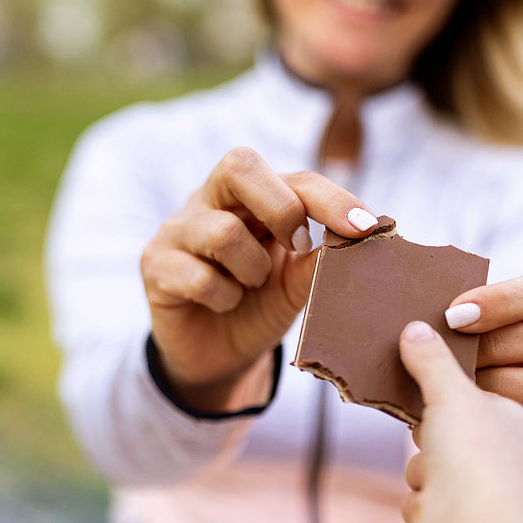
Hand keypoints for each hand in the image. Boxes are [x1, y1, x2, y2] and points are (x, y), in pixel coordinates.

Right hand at [140, 146, 377, 412]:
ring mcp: (178, 229)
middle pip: (240, 165)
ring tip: (250, 286)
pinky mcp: (155, 264)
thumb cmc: (259, 307)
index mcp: (253, 195)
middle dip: (282, 209)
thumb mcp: (296, 286)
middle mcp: (210, 200)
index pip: (295, 178)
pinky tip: (222, 305)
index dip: (332, 198)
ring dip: (251, 268)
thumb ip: (318, 262)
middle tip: (297, 248)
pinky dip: (223, 298)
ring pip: (223, 231)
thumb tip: (356, 239)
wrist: (216, 357)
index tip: (367, 228)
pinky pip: (198, 276)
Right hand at [399, 321, 522, 522]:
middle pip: (445, 431)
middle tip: (434, 437)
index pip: (473, 393)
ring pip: (430, 464)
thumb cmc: (475, 456)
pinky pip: (425, 495)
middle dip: (431, 439)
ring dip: (425, 470)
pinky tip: (433, 502)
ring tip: (436, 475)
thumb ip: (432, 361)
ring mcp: (482, 489)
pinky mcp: (458, 518)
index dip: (446, 394)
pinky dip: (423, 499)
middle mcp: (505, 456)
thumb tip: (415, 329)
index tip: (436, 400)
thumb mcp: (451, 395)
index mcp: (516, 421)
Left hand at [444, 272, 522, 473]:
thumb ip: (480, 316)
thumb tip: (422, 327)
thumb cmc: (509, 356)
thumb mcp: (505, 326)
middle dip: (499, 345)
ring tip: (462, 390)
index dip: (500, 301)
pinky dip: (518, 428)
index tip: (454, 315)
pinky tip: (483, 423)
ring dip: (507, 387)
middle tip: (452, 357)